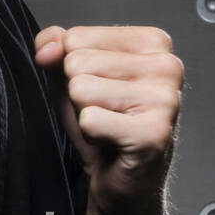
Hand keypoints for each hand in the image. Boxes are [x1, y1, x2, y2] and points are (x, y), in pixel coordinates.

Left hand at [33, 25, 183, 213]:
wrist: (121, 177)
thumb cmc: (103, 123)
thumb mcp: (72, 75)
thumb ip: (55, 46)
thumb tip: (47, 49)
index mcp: (153, 43)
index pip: (77, 36)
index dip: (73, 68)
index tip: (99, 89)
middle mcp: (167, 66)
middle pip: (77, 62)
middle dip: (78, 93)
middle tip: (104, 112)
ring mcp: (165, 99)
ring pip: (81, 89)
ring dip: (85, 114)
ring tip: (108, 125)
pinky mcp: (154, 132)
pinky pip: (89, 120)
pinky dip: (91, 135)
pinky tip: (112, 141)